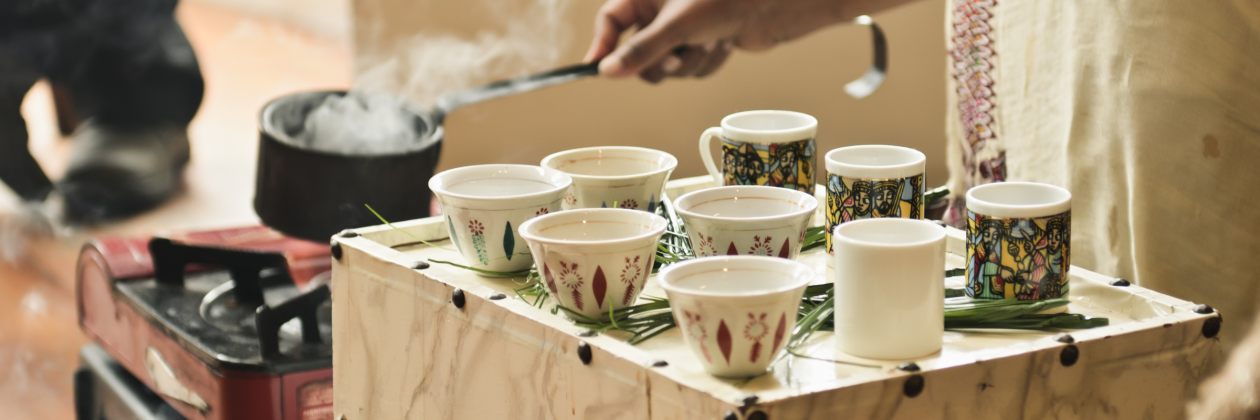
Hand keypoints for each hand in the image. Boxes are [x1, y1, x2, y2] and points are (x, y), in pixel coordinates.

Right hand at [583, 0, 858, 82]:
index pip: (610, 20)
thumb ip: (641, 50)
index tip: (597, 69)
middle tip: (674, 58)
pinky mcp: (702, 45)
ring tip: (712, 40)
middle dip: (661, 62)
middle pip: (636, 54)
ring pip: (667, 68)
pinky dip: (708, 63)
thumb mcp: (679, 25)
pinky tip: (725, 43)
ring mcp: (682, 30)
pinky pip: (691, 70)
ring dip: (690, 62)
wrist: (776, 5)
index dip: (603, 45)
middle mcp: (661, 12)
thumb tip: (606, 72)